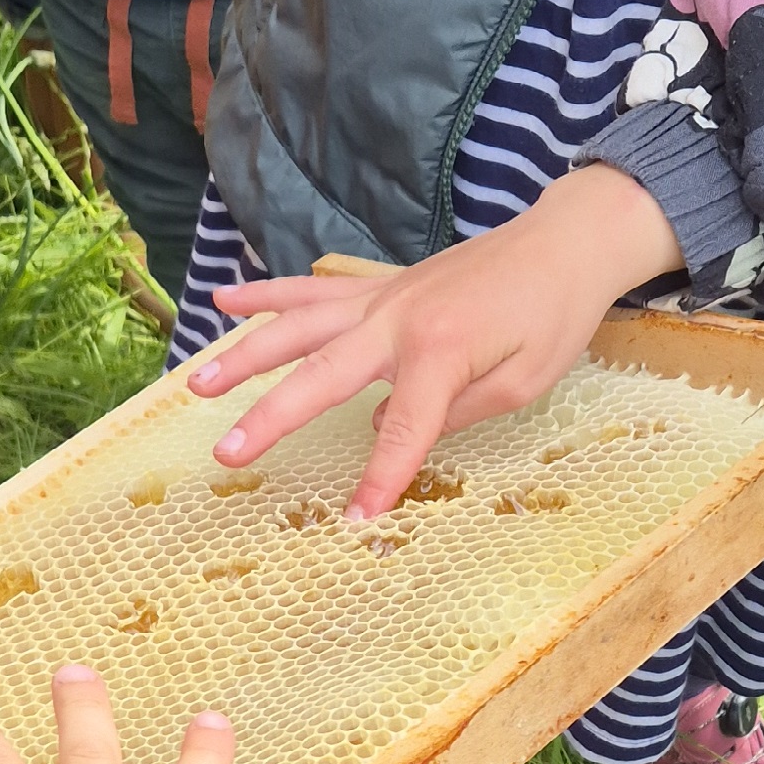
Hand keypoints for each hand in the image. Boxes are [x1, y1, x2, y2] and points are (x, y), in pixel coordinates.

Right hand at [191, 165, 684, 515]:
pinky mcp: (379, 286)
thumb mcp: (522, 383)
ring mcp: (382, 297)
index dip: (379, 478)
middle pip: (322, 375)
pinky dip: (266, 294)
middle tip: (226, 453)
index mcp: (440, 352)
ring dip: (245, 355)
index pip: (402, 430)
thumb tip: (387, 429)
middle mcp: (398, 320)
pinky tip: (223, 302)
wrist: (564, 243)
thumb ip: (453, 412)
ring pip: (299, 327)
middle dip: (271, 418)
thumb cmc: (553, 318)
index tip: (355, 520)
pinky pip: (312, 290)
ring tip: (200, 384)